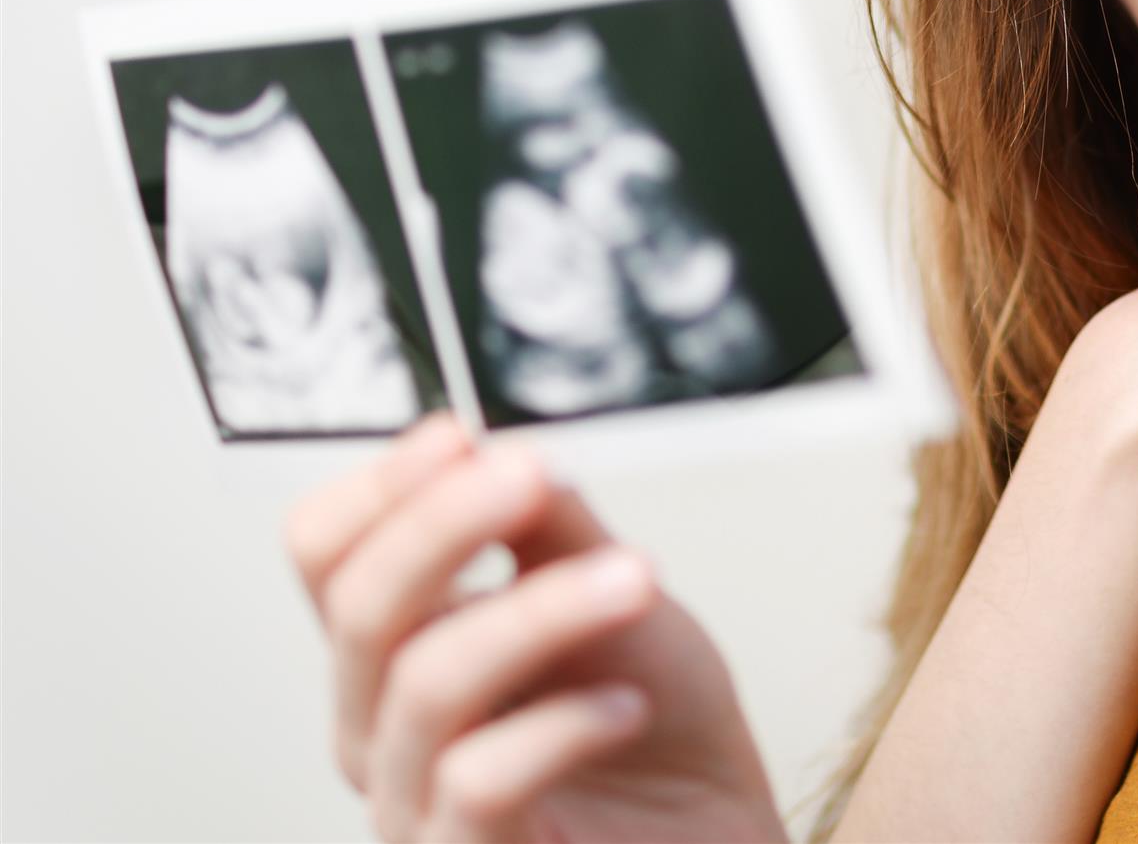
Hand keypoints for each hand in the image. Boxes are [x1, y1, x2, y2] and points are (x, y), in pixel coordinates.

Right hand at [283, 414, 785, 843]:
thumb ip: (555, 527)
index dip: (382, 486)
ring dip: (539, 612)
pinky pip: (479, 784)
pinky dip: (562, 727)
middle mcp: (383, 728)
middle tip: (531, 474)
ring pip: (428, 685)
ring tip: (635, 577)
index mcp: (398, 647)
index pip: (327, 553)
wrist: (710, 834)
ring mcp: (413, 807)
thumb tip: (505, 452)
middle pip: (358, 607)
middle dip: (444, 523)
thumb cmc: (652, 727)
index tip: (458, 434)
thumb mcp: (614, 594)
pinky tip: (627, 703)